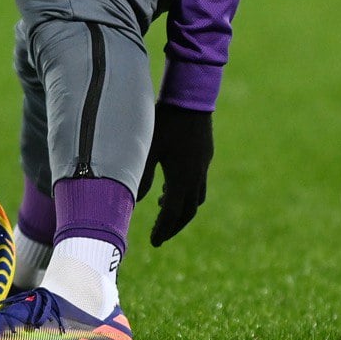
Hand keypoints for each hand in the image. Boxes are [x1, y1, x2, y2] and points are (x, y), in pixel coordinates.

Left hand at [137, 102, 213, 246]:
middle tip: (161, 235)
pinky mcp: (205, 155)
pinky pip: (198, 182)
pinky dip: (186, 191)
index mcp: (182, 178)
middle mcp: (196, 175)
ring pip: (196, 197)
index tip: (154, 242)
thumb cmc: (165, 121)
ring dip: (182, 208)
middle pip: (188, 211)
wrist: (191, 97)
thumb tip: (135, 200)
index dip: (163, 229)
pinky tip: (171, 183)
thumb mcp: (148, 148)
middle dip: (174, 226)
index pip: (173, 213)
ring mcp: (203, 165)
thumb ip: (142, 176)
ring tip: (164, 208)